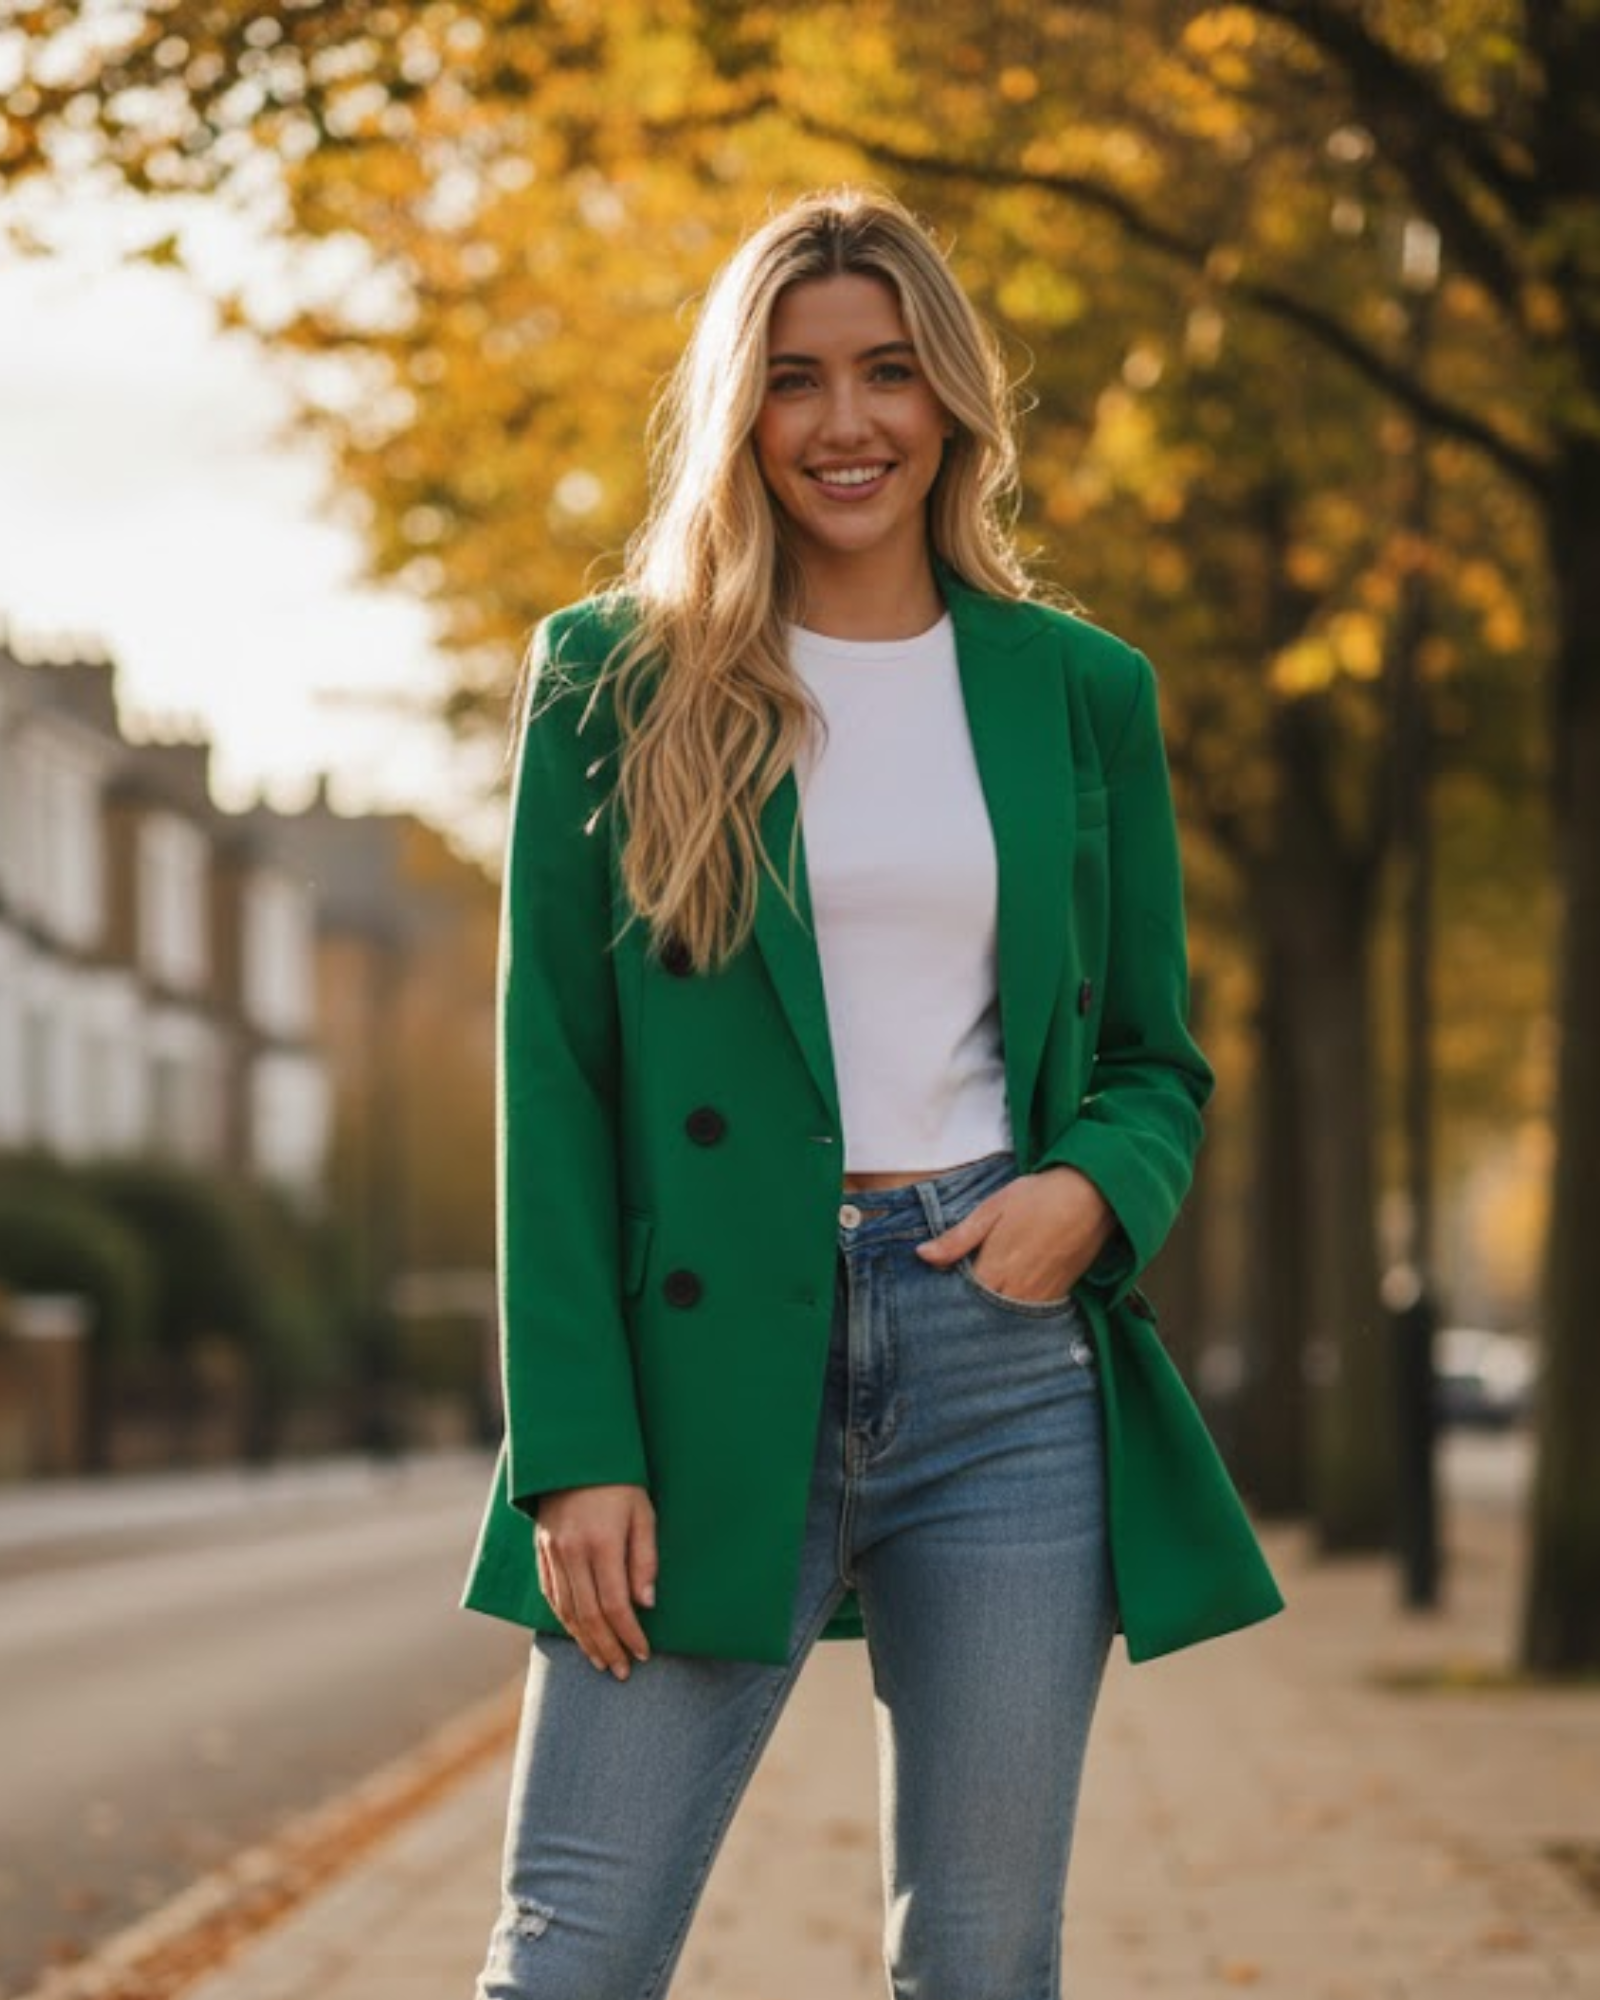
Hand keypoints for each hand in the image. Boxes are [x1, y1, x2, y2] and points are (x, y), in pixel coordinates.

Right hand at [534, 1483, 656, 1678]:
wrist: (575, 1451)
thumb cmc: (620, 1481)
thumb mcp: (643, 1513)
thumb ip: (645, 1560)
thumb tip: (646, 1604)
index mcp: (601, 1543)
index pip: (615, 1605)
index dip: (629, 1634)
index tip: (644, 1653)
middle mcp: (572, 1552)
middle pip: (588, 1615)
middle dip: (607, 1647)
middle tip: (623, 1670)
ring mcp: (553, 1552)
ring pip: (566, 1610)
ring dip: (584, 1640)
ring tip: (602, 1661)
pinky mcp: (541, 1549)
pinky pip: (551, 1594)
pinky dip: (564, 1619)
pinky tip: (577, 1632)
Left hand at [915, 1165, 1115, 1302]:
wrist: (1093, 1196)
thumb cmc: (1039, 1197)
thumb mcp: (992, 1209)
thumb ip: (957, 1238)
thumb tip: (922, 1255)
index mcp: (994, 1270)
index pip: (960, 1301)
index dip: (946, 1299)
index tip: (932, 1297)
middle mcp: (1016, 1292)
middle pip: (982, 1315)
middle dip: (967, 1311)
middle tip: (952, 1305)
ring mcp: (1040, 1298)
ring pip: (1006, 1319)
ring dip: (992, 1314)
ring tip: (981, 1301)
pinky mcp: (1059, 1296)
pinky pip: (1030, 1314)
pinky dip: (1016, 1311)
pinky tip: (1008, 1297)